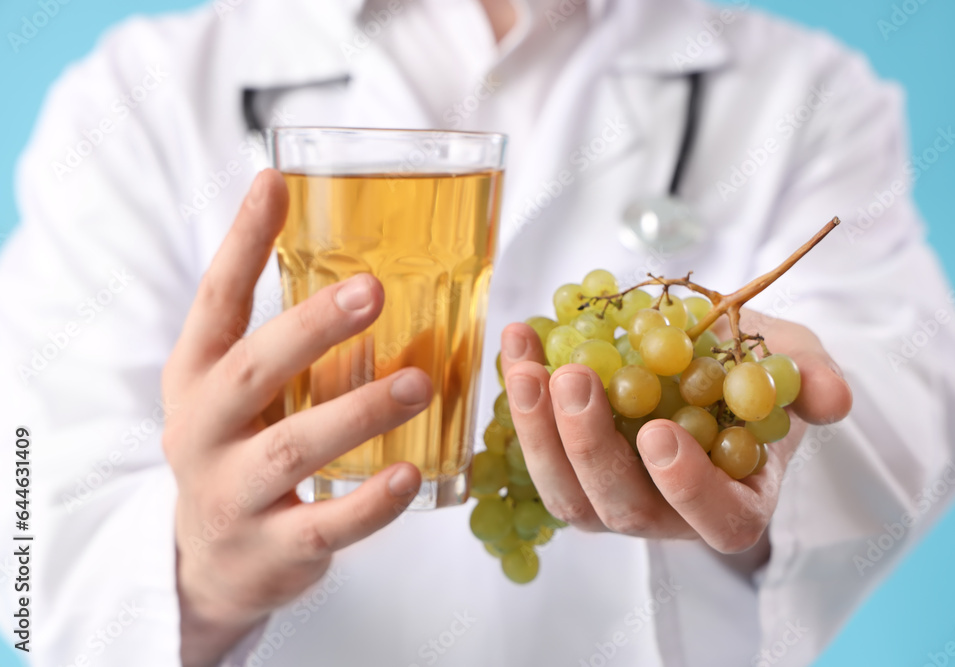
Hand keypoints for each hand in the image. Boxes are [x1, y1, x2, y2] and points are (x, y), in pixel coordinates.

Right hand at [161, 170, 431, 665]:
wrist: (209, 563)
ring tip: (419, 383)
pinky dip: (371, 503)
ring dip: (359, 413)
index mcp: (196, 380)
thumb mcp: (242, 394)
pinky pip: (325, 525)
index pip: (214, 301)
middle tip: (374, 290)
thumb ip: (289, 345)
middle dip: (312, 328)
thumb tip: (373, 273)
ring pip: (293, 448)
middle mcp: (201, 432)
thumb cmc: (242, 451)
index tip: (273, 181)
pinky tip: (410, 474)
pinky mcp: (269, 550)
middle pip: (251, 371)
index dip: (241, 241)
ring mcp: (229, 494)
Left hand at [499, 310, 851, 551]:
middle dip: (592, 446)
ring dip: (538, 429)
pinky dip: (523, 397)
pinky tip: (518, 342)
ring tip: (527, 364)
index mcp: (734, 502)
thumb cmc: (752, 367)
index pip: (717, 521)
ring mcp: (612, 496)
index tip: (661, 434)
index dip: (689, 488)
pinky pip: (538, 448)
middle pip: (623, 508)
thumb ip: (809, 379)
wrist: (703, 354)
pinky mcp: (570, 467)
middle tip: (575, 380)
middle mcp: (667, 513)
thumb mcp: (790, 361)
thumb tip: (834, 399)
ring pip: (565, 492)